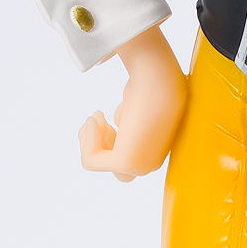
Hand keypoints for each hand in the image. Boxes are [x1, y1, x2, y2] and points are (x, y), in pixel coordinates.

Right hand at [78, 27, 186, 180]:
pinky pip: (90, 161)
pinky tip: (97, 117)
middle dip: (97, 141)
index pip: (122, 159)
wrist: (160, 79)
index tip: (106, 115)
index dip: (106, 137)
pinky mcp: (126, 162)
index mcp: (154, 152)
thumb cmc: (151, 83)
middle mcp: (149, 163)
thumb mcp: (136, 104)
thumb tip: (119, 116)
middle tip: (101, 118)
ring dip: (89, 139)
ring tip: (99, 116)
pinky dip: (86, 138)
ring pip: (97, 165)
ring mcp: (139, 166)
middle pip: (111, 168)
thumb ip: (128, 116)